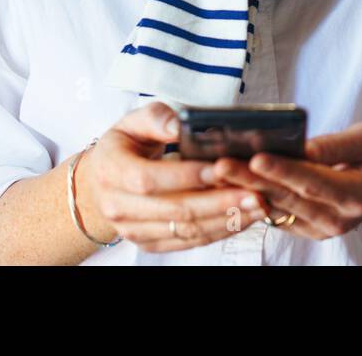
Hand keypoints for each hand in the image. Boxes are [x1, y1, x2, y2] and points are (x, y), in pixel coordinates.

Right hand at [74, 102, 267, 251]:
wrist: (103, 180)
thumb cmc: (126, 145)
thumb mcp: (134, 121)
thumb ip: (157, 118)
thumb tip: (179, 125)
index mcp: (111, 171)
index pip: (149, 179)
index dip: (186, 176)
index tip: (221, 168)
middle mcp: (118, 206)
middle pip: (174, 210)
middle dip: (218, 202)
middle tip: (254, 192)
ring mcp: (133, 229)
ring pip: (185, 230)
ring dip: (225, 220)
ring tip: (258, 206)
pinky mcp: (149, 243)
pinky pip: (188, 241)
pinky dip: (218, 231)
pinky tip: (243, 218)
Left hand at [210, 122, 361, 239]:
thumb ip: (337, 144)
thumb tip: (304, 146)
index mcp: (357, 195)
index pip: (314, 182)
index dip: (284, 171)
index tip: (258, 156)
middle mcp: (337, 219)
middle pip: (287, 198)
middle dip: (251, 180)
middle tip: (221, 164)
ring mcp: (320, 229)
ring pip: (276, 208)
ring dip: (244, 191)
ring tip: (216, 172)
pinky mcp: (306, 229)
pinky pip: (275, 213)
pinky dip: (251, 198)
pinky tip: (229, 183)